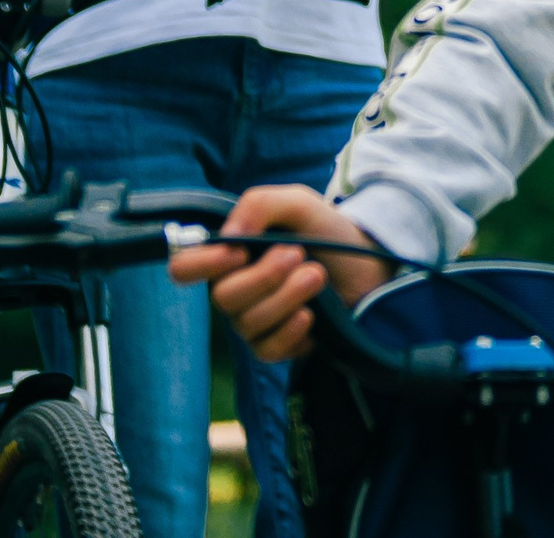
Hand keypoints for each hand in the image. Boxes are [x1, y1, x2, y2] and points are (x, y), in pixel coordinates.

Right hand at [168, 185, 396, 362]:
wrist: (369, 263)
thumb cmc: (327, 231)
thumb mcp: (298, 203)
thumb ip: (260, 205)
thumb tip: (230, 236)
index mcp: (231, 254)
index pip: (185, 267)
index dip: (200, 264)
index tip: (237, 252)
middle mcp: (234, 289)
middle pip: (223, 297)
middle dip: (265, 276)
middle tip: (299, 255)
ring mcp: (253, 321)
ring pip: (248, 323)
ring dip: (287, 296)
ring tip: (317, 276)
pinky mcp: (277, 345)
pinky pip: (267, 350)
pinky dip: (290, 332)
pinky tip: (311, 314)